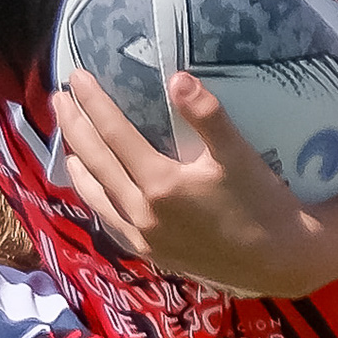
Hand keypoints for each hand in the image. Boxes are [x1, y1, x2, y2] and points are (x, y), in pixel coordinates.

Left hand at [50, 67, 322, 295]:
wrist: (279, 261)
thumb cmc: (263, 203)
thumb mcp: (239, 155)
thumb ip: (207, 115)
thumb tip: (177, 78)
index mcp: (160, 184)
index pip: (114, 134)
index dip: (93, 102)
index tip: (76, 76)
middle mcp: (142, 213)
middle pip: (95, 161)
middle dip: (74, 126)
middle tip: (58, 98)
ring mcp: (143, 237)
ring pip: (95, 196)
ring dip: (77, 165)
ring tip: (67, 143)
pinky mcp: (152, 254)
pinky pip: (110, 223)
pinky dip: (95, 200)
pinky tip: (94, 191)